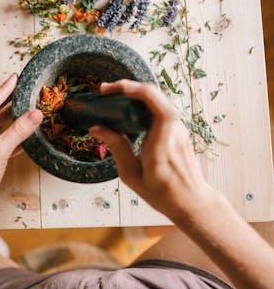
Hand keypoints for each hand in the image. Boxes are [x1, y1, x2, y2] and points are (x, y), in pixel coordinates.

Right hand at [89, 79, 217, 220]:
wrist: (191, 200)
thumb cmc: (163, 193)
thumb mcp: (132, 176)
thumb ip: (117, 148)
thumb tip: (97, 128)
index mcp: (162, 148)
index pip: (161, 111)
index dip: (142, 93)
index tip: (119, 90)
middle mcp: (174, 134)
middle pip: (157, 98)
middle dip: (130, 87)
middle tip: (105, 90)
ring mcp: (179, 129)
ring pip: (158, 100)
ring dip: (135, 93)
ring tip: (112, 96)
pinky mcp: (178, 129)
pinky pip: (160, 108)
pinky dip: (142, 102)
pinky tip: (127, 107)